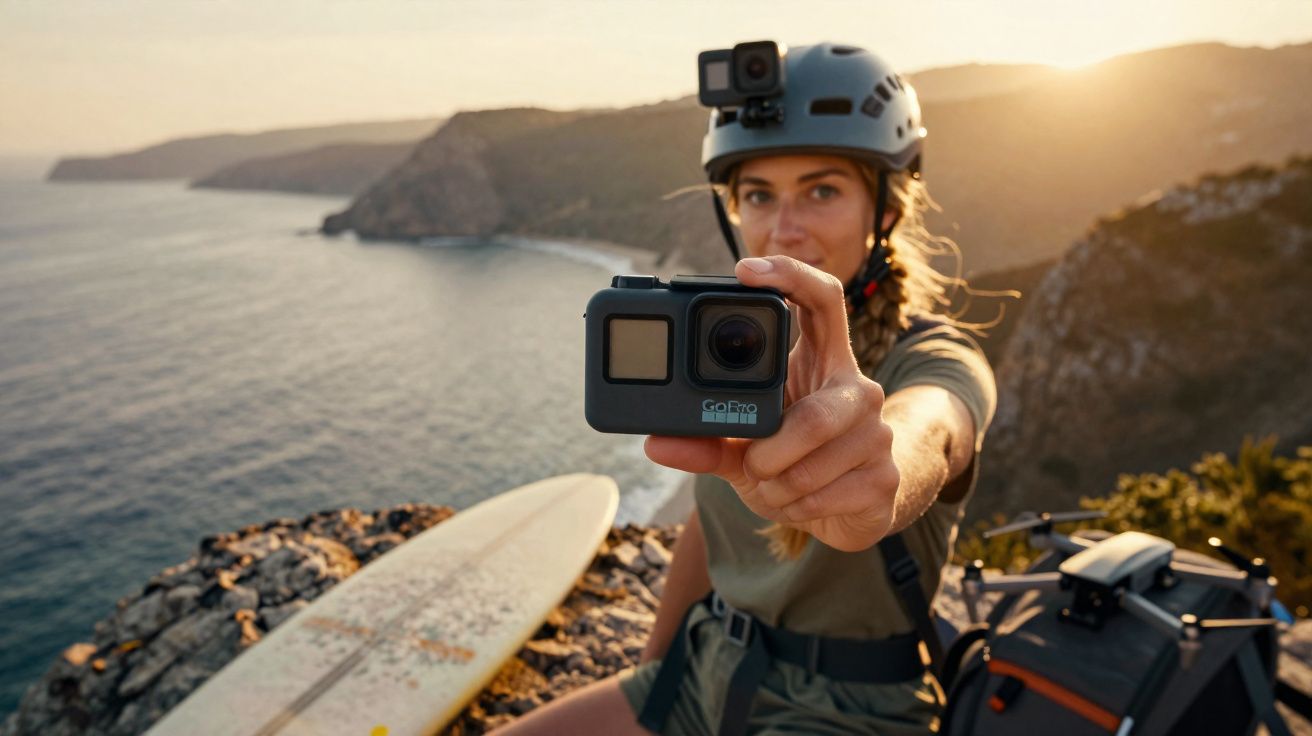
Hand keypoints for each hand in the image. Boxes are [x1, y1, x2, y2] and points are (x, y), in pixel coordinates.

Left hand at [645, 256, 898, 552]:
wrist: (851, 510)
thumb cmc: (795, 463)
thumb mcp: (746, 450)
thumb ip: (708, 442)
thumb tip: (656, 443)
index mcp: (823, 362)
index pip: (823, 298)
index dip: (790, 275)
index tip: (746, 270)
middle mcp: (857, 388)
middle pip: (815, 415)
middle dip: (771, 450)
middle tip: (752, 461)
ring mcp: (877, 433)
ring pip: (814, 461)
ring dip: (777, 485)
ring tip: (773, 484)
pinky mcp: (885, 477)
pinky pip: (825, 494)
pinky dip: (796, 505)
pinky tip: (798, 501)